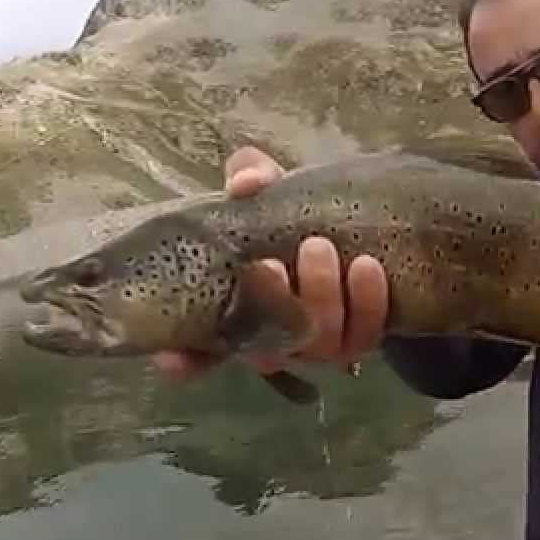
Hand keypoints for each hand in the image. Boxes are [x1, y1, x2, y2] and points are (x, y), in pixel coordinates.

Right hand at [152, 146, 389, 380]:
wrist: (361, 226)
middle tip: (269, 264)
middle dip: (269, 306)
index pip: (200, 353)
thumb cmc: (296, 214)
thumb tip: (245, 184)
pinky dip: (368, 302)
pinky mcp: (362, 337)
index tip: (171, 358)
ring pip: (319, 343)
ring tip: (319, 247)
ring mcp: (319, 344)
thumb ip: (250, 177)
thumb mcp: (268, 190)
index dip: (185, 362)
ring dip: (318, 298)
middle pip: (268, 348)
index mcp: (236, 313)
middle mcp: (274, 339)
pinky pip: (366, 334)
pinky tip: (366, 266)